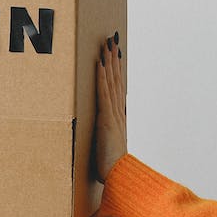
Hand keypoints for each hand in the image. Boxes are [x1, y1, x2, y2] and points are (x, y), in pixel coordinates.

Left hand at [94, 31, 127, 182]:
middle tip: (110, 40)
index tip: (114, 55)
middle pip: (115, 80)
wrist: (118, 176)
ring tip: (106, 45)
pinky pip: (103, 93)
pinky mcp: (106, 118)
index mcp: (117, 117)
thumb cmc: (110, 166)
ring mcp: (112, 114)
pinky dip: (101, 77)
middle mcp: (117, 112)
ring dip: (108, 62)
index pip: (117, 88)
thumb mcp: (106, 147)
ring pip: (111, 82)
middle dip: (113, 59)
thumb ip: (103, 137)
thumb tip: (98, 133)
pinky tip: (99, 63)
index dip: (116, 71)